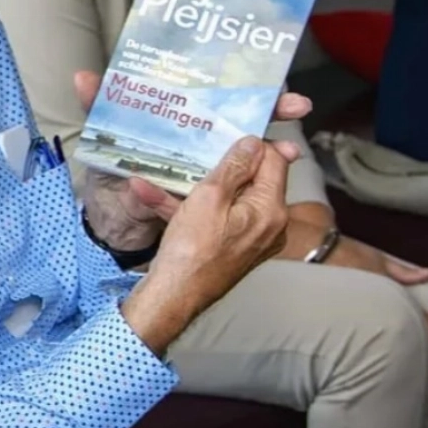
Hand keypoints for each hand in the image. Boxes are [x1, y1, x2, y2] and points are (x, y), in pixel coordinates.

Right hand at [75, 70, 309, 252]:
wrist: (174, 297)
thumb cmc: (192, 249)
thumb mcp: (210, 198)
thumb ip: (234, 167)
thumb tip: (254, 141)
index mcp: (270, 211)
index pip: (275, 161)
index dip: (253, 143)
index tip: (229, 130)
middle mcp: (269, 226)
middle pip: (253, 180)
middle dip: (222, 162)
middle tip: (200, 144)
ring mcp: (251, 239)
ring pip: (228, 199)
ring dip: (198, 184)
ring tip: (169, 167)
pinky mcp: (232, 249)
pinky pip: (215, 218)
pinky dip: (191, 208)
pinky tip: (153, 194)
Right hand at [324, 236, 427, 350]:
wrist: (308, 250)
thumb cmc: (341, 251)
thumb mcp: (376, 258)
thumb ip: (402, 271)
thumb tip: (426, 274)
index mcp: (385, 289)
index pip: (415, 312)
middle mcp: (372, 302)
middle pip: (399, 327)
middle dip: (414, 341)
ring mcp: (355, 310)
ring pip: (380, 332)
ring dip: (392, 344)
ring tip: (403, 357)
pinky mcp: (338, 315)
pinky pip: (360, 329)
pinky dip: (369, 338)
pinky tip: (371, 347)